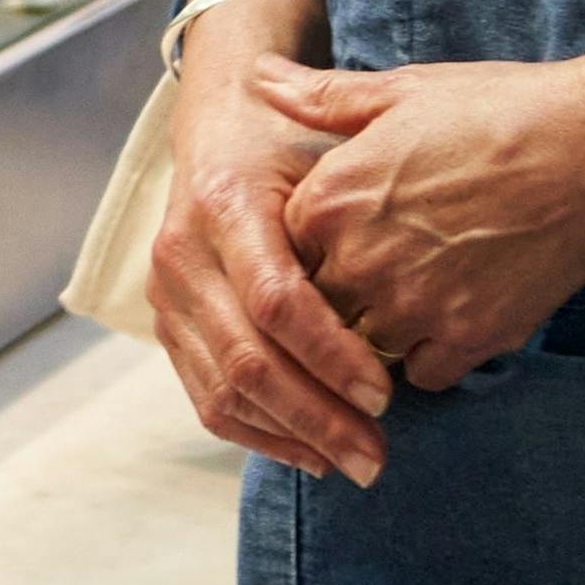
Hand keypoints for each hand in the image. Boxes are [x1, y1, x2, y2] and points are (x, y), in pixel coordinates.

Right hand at [139, 28, 392, 483]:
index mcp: (225, 203)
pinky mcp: (167, 323)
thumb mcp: (328, 143)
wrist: (219, 122)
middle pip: (246, 359)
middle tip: (376, 456)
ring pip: (222, 389)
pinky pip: (204, 397)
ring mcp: (167, 293)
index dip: (329, 355)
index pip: (275, 301)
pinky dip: (257, 433)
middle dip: (315, 417)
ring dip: (290, 437)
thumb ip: (360, 201)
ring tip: (353, 462)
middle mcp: (183, 252)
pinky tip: (309, 453)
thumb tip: (416, 281)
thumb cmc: (290, 137)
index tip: (385, 394)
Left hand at [280, 50, 584, 395]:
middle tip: (379, 270)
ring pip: (361, 351)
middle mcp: (359, 260)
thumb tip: (257, 77)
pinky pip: (422, 375)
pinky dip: (430, 358)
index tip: (338, 236)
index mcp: (330, 199)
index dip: (310, 247)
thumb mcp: (401, 90)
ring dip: (377, 334)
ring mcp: (412, 307)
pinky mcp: (466, 338)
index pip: (280, 251)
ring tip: (414, 297)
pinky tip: (450, 322)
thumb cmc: (500, 108)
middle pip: (315, 307)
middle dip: (337, 297)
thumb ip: (321, 97)